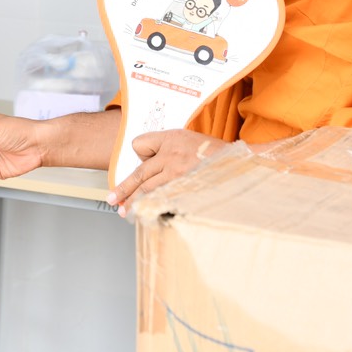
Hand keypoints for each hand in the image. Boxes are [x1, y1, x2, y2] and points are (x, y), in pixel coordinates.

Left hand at [109, 129, 225, 213]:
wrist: (238, 164)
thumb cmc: (215, 154)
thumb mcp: (190, 140)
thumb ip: (170, 150)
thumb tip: (153, 165)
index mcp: (172, 138)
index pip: (139, 145)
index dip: (141, 155)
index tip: (144, 163)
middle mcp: (171, 154)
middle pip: (139, 173)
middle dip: (124, 189)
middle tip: (113, 199)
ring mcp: (177, 173)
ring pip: (146, 188)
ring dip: (133, 201)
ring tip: (124, 211)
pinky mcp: (184, 188)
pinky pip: (160, 199)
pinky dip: (151, 207)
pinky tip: (145, 214)